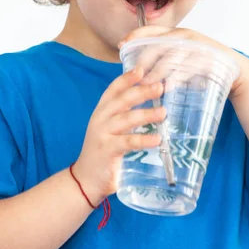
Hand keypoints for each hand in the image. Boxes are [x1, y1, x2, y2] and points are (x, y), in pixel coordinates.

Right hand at [73, 66, 166, 205]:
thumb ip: (126, 116)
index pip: (114, 89)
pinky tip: (157, 139)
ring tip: (164, 112)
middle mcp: (101, 118)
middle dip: (142, 91)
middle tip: (160, 87)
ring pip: (127, 118)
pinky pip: (128, 142)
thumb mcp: (111, 128)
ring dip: (146, 114)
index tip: (142, 69)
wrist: (85, 179)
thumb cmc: (104, 150)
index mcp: (102, 110)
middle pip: (123, 99)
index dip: (127, 78)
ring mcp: (103, 133)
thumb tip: (155, 103)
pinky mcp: (107, 149)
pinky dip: (143, 139)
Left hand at [118, 25, 247, 95]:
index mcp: (177, 34)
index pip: (151, 30)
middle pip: (158, 43)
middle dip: (144, 58)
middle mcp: (185, 36)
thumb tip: (137, 70)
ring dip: (158, 71)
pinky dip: (177, 77)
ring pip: (172, 57)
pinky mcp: (208, 59)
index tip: (120, 46)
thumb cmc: (204, 66)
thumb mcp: (182, 58)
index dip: (134, 36)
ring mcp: (197, 46)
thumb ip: (164, 60)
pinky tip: (168, 87)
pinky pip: (189, 67)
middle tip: (134, 73)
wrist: (236, 71)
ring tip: (147, 84)